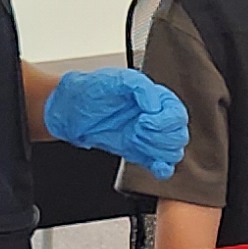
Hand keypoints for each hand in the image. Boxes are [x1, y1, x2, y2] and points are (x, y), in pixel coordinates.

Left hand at [46, 64, 188, 170]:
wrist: (69, 112)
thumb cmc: (90, 91)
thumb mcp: (116, 80)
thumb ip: (140, 87)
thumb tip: (155, 104)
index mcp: (155, 98)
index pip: (177, 114)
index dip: (165, 120)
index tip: (145, 119)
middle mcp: (155, 117)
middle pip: (178, 134)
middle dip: (159, 135)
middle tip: (138, 130)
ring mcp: (147, 136)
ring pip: (172, 151)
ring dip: (157, 149)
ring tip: (135, 140)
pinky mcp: (138, 153)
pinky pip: (161, 165)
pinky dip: (163, 168)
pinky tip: (157, 165)